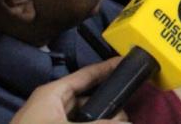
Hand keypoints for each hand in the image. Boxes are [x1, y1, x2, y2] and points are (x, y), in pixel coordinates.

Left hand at [10, 58, 125, 122]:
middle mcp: (53, 104)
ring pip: (85, 116)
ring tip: (120, 122)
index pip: (86, 74)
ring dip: (101, 120)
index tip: (129, 63)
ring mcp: (52, 121)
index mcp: (53, 93)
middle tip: (127, 114)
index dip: (107, 68)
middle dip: (109, 104)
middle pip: (88, 98)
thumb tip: (128, 123)